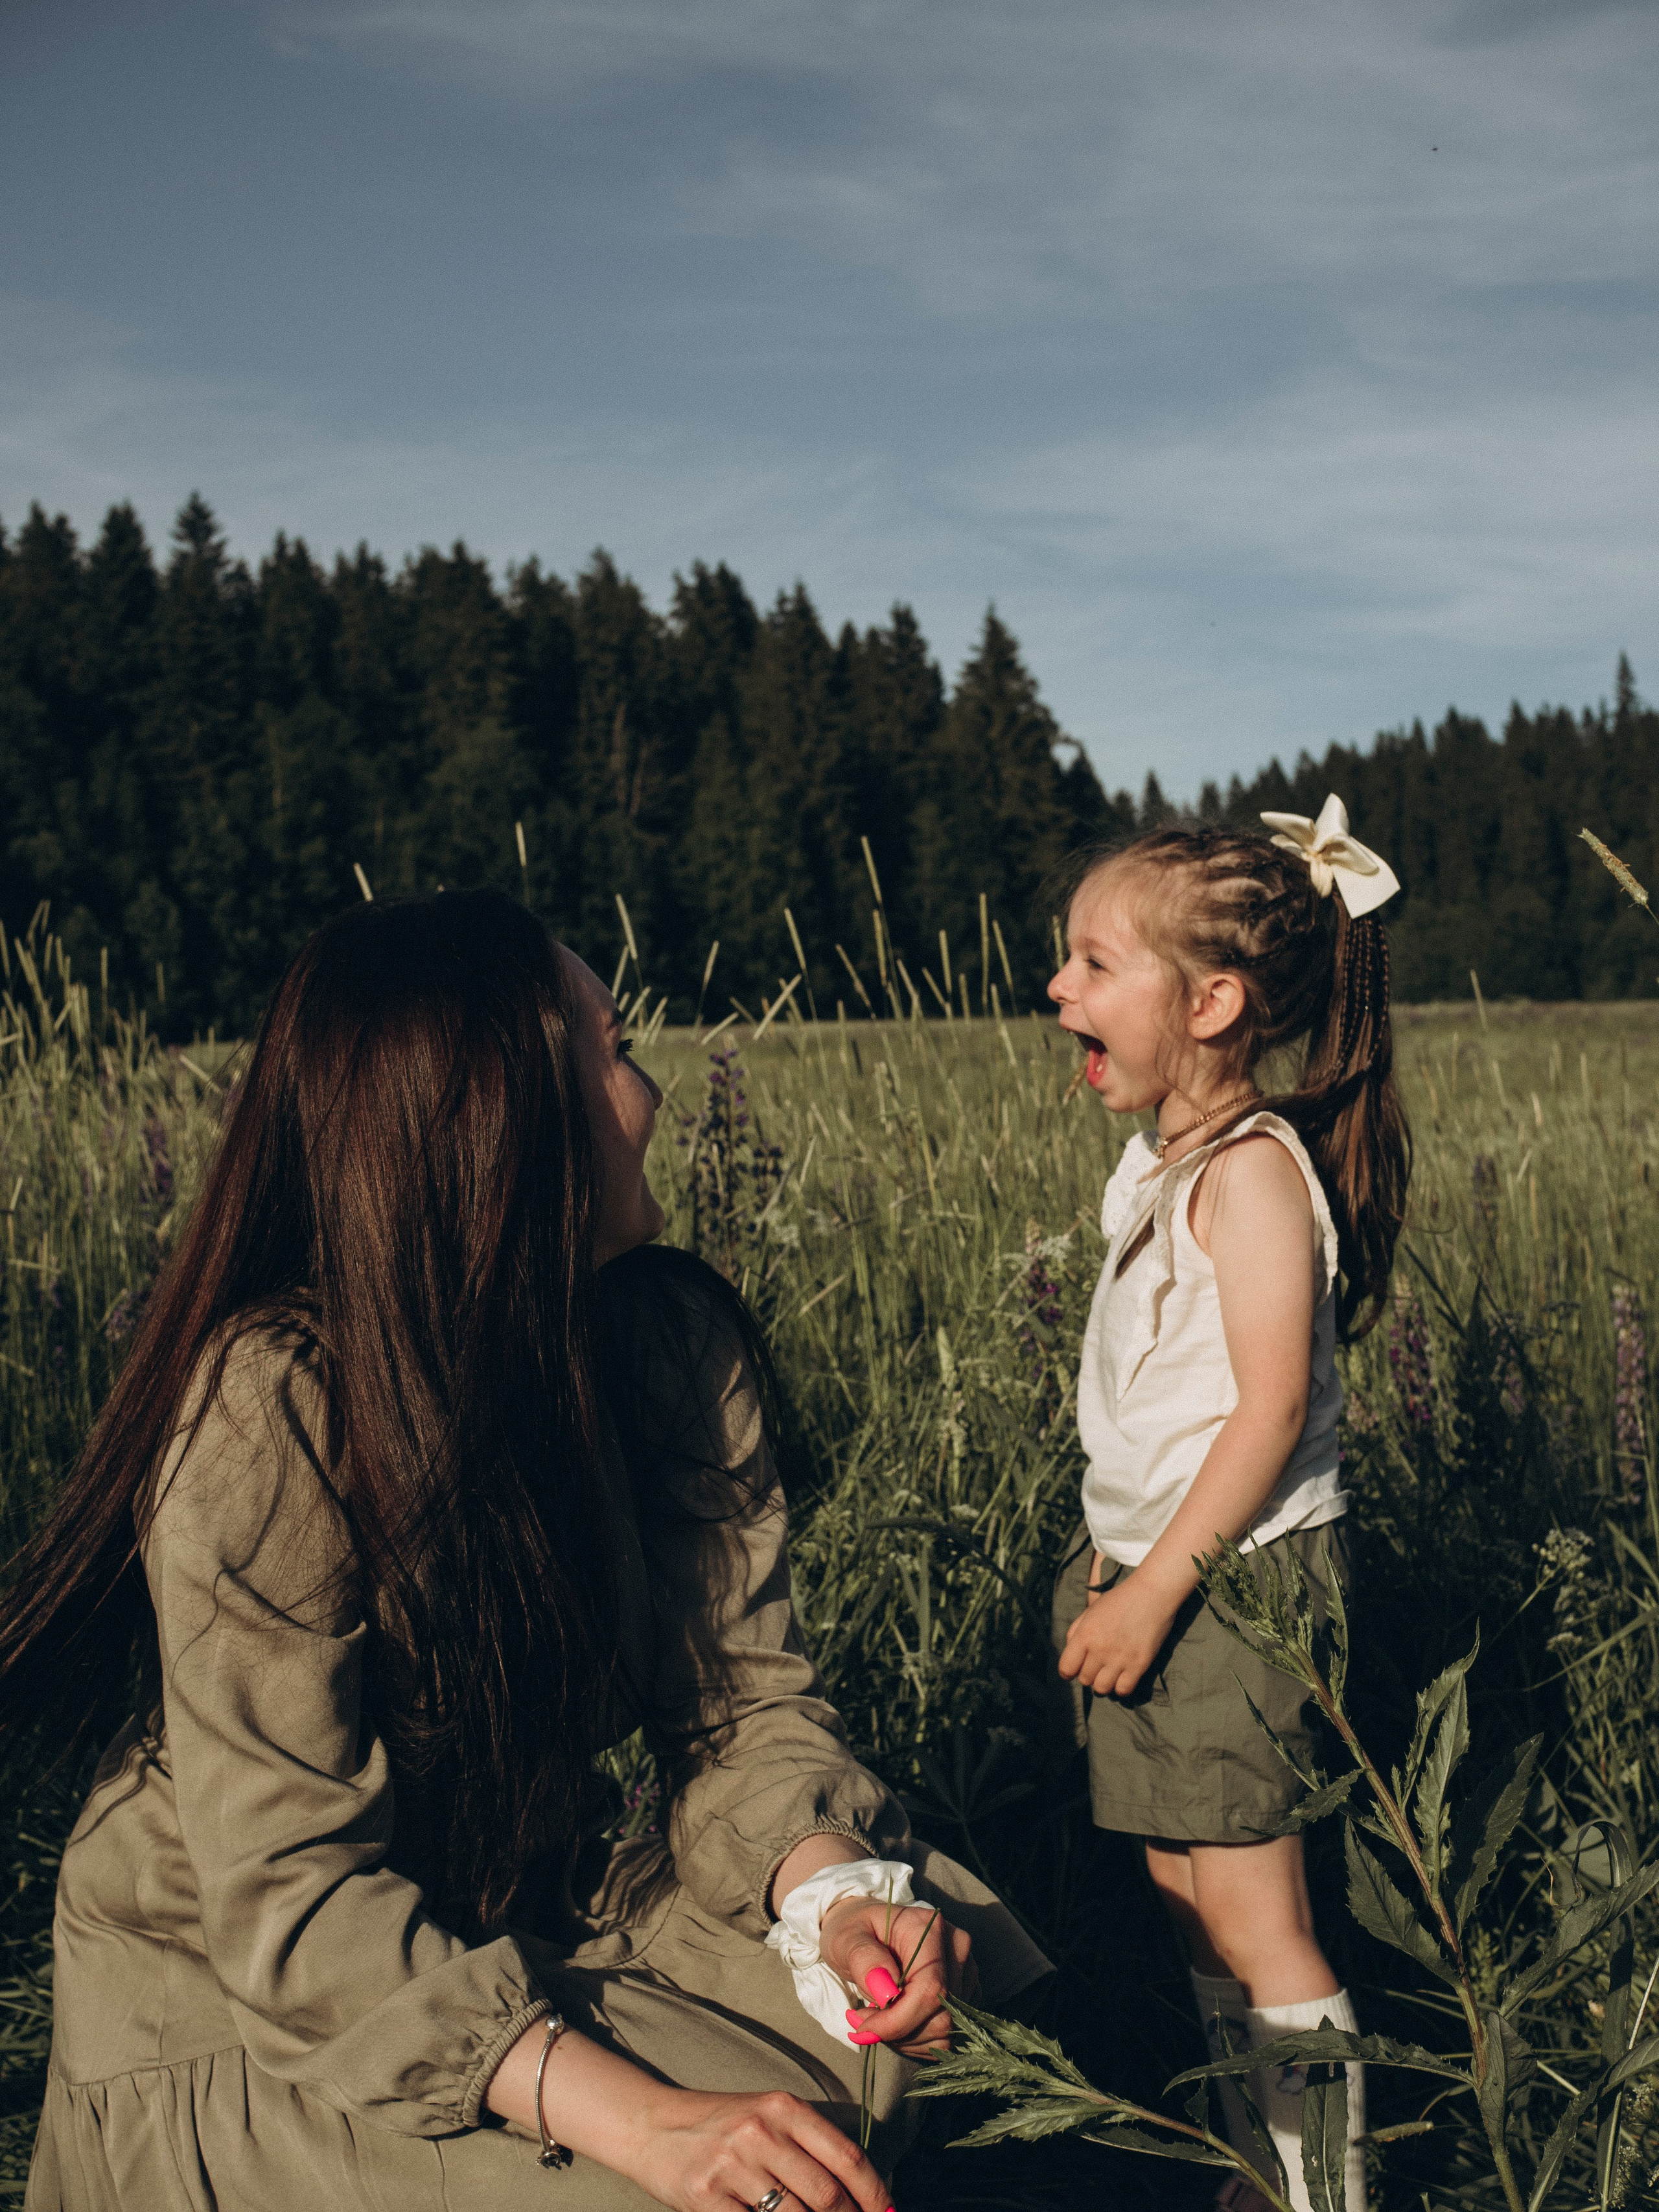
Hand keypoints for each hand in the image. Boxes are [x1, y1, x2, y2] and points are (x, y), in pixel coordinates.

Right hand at [627, 2086, 892, 2211]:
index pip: (847, 2157)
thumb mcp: (766, 2116)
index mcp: (784, 2107)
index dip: (875, 2195)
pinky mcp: (706, 2197)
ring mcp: (732, 2166)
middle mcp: (761, 2131)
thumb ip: (808, 2145)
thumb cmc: (718, 2124)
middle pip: (827, 2195)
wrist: (652, 2125)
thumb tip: (859, 2193)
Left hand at [821, 1895, 976, 2055]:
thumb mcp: (845, 1939)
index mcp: (928, 1928)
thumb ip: (864, 1960)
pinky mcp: (966, 1992)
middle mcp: (956, 1947)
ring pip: (946, 2031)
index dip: (898, 2020)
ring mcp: (965, 1971)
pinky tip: (898, 2021)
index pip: (930, 1989)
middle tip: (864, 2021)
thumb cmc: (854, 1933)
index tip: (864, 2028)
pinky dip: (917, 2039)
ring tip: (879, 2018)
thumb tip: (887, 1993)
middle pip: (941, 2016)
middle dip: (898, 2031)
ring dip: (906, 2038)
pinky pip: (948, 2035)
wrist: (866, 1931)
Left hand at [1057, 1572, 1179, 1697]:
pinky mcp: (1139, 1665)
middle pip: (1084, 1680)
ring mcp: (1120, 1659)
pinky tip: (1123, 1676)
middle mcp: (1100, 1649)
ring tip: (1109, 1672)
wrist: (1152, 1593)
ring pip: (1102, 1689)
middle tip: (1097, 1664)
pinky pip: (1123, 1691)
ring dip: (1103, 1682)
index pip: (1066, 1669)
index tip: (1075, 1667)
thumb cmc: (1119, 1600)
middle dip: (1088, 1673)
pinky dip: (1121, 1687)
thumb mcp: (1091, 1611)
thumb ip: (1076, 1632)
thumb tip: (1070, 1654)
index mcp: (1085, 1634)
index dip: (1068, 1670)